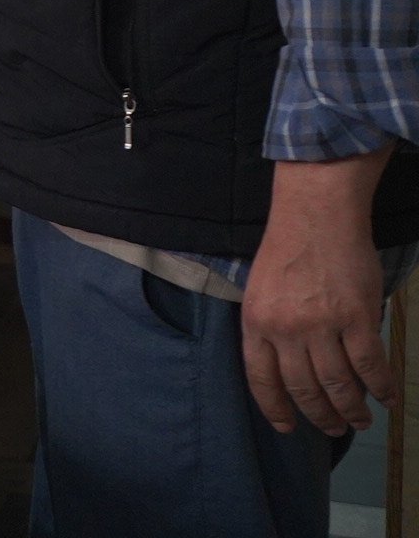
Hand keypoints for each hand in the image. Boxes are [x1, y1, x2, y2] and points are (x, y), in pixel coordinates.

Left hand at [243, 154, 398, 435]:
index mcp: (255, 322)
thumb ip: (271, 329)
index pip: (261, 379)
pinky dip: (381, 386)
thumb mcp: (260, 292)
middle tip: (332, 428)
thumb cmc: (286, 250)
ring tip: (360, 421)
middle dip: (319, 416)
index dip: (276, 408)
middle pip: (303, 388)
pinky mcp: (356, 317)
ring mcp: (321, 325)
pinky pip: (371, 365)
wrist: (315, 214)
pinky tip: (387, 397)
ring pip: (338, 384)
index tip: (287, 427)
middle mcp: (285, 330)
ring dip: (351, 409)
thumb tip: (290, 368)